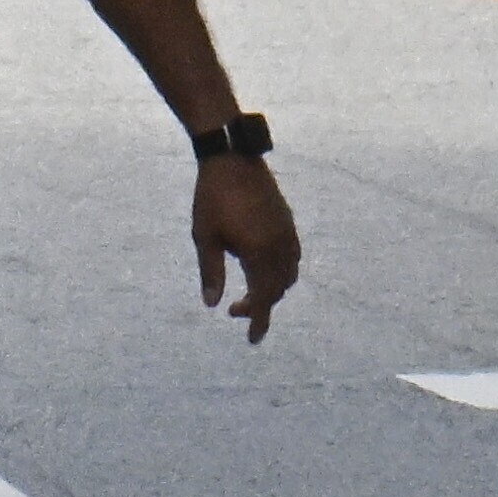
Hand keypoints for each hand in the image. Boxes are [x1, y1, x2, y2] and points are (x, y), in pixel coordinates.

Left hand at [193, 155, 297, 343]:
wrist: (232, 157)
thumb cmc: (212, 197)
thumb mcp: (205, 236)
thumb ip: (211, 272)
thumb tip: (212, 303)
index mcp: (259, 252)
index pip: (263, 298)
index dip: (258, 321)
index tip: (252, 339)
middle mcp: (279, 245)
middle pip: (277, 289)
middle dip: (260, 305)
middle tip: (236, 310)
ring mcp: (286, 232)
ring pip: (288, 274)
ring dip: (273, 288)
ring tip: (251, 292)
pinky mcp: (287, 220)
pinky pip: (292, 256)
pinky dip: (282, 270)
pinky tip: (265, 267)